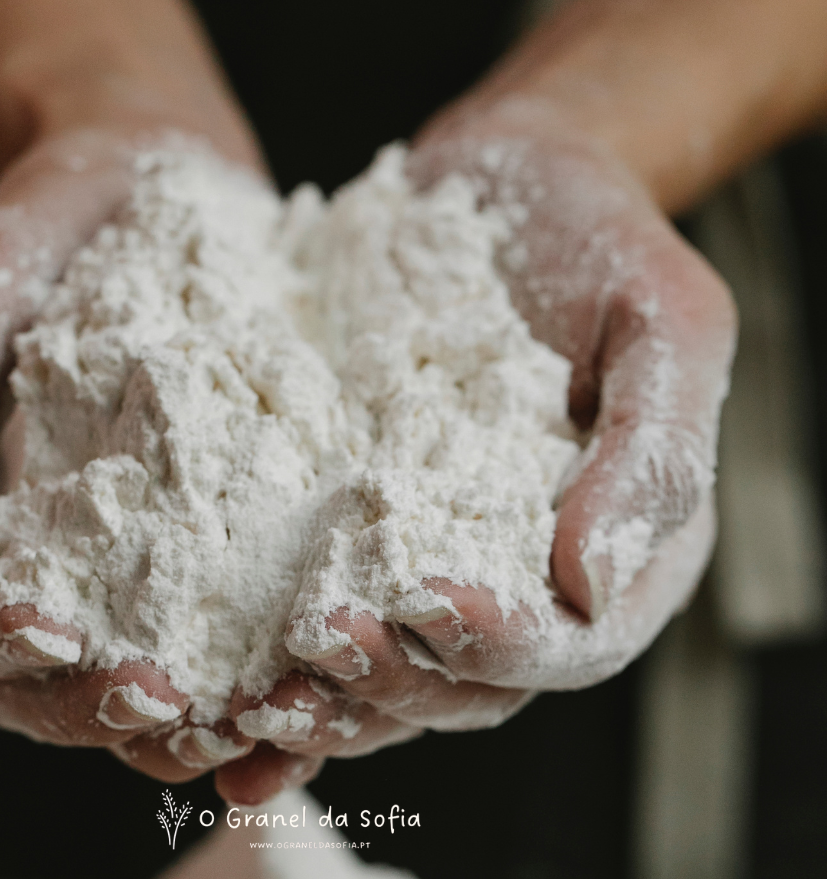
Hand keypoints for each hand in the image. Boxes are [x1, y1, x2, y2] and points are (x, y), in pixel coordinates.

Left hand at [242, 98, 734, 745]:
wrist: (500, 175)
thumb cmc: (601, 236)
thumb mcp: (665, 321)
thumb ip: (654, 452)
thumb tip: (595, 583)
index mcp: (613, 546)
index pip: (566, 638)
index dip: (500, 641)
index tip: (428, 602)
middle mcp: (518, 572)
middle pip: (461, 679)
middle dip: (388, 680)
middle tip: (314, 648)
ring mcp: (429, 551)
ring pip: (380, 664)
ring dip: (318, 698)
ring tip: (245, 704)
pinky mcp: (353, 519)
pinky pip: (313, 596)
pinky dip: (267, 648)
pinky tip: (213, 673)